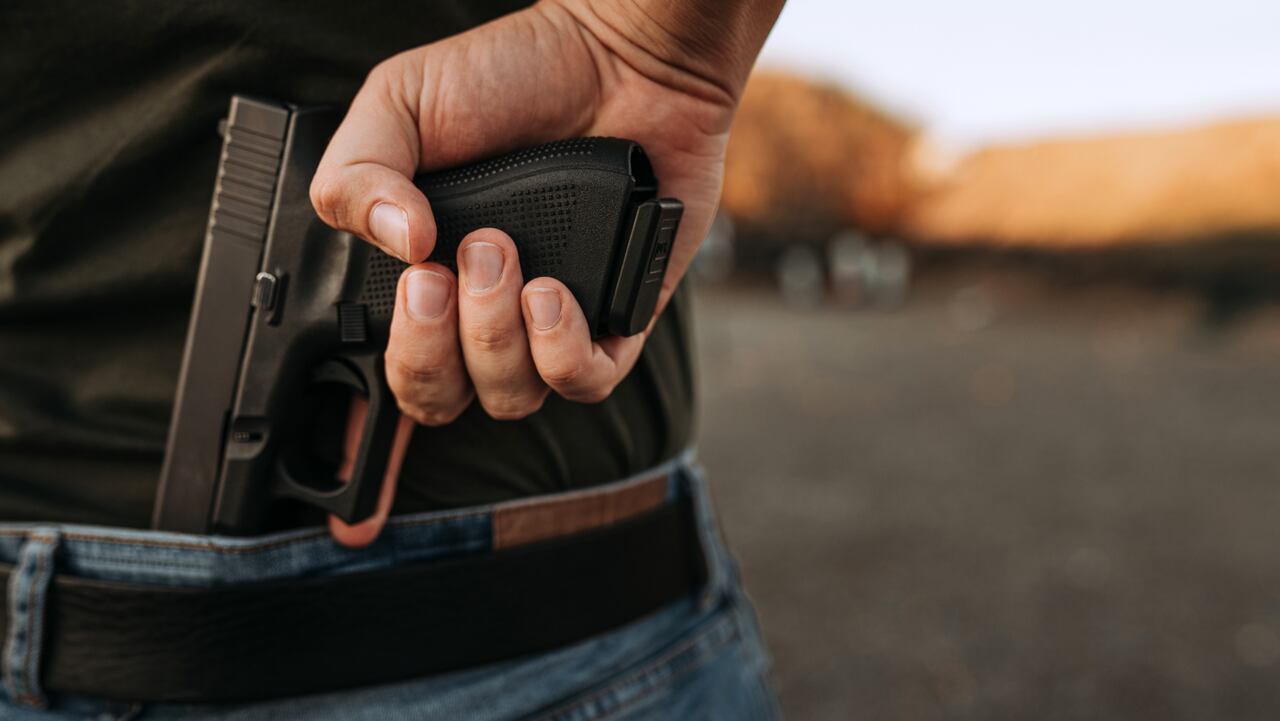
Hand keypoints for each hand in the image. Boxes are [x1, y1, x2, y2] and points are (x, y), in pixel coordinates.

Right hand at [313, 0, 781, 545]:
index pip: (378, 383)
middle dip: (423, 353)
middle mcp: (479, 314)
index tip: (345, 510)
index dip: (360, 455)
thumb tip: (395, 248)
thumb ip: (359, 173)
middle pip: (432, 403)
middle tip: (438, 274)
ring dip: (492, 334)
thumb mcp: (401, 104)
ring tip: (503, 253)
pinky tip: (550, 290)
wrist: (619, 56)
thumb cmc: (510, 75)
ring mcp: (547, 323)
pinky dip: (556, 348)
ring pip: (505, 399)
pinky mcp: (615, 321)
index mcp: (420, 277)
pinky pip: (579, 383)